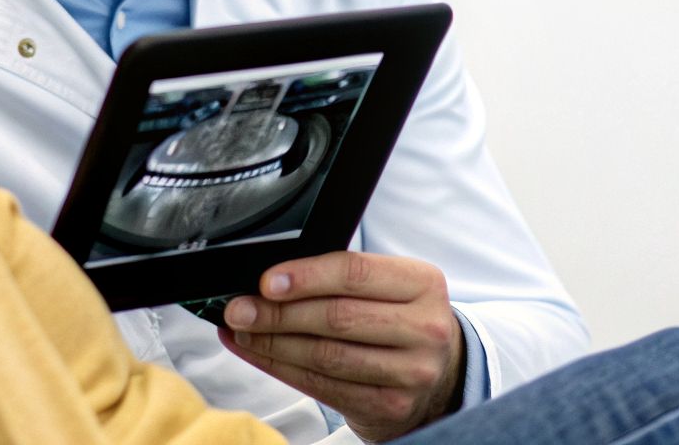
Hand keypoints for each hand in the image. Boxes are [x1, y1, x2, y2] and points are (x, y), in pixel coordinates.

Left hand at [217, 252, 464, 441]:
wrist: (439, 374)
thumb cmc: (400, 319)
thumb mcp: (390, 286)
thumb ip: (342, 278)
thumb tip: (271, 279)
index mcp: (423, 283)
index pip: (354, 273)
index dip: (305, 276)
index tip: (266, 281)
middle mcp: (424, 328)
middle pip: (336, 317)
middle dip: (278, 313)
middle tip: (239, 309)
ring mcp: (409, 372)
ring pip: (326, 356)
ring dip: (273, 344)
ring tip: (242, 332)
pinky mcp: (389, 406)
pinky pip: (322, 387)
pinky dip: (282, 369)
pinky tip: (259, 355)